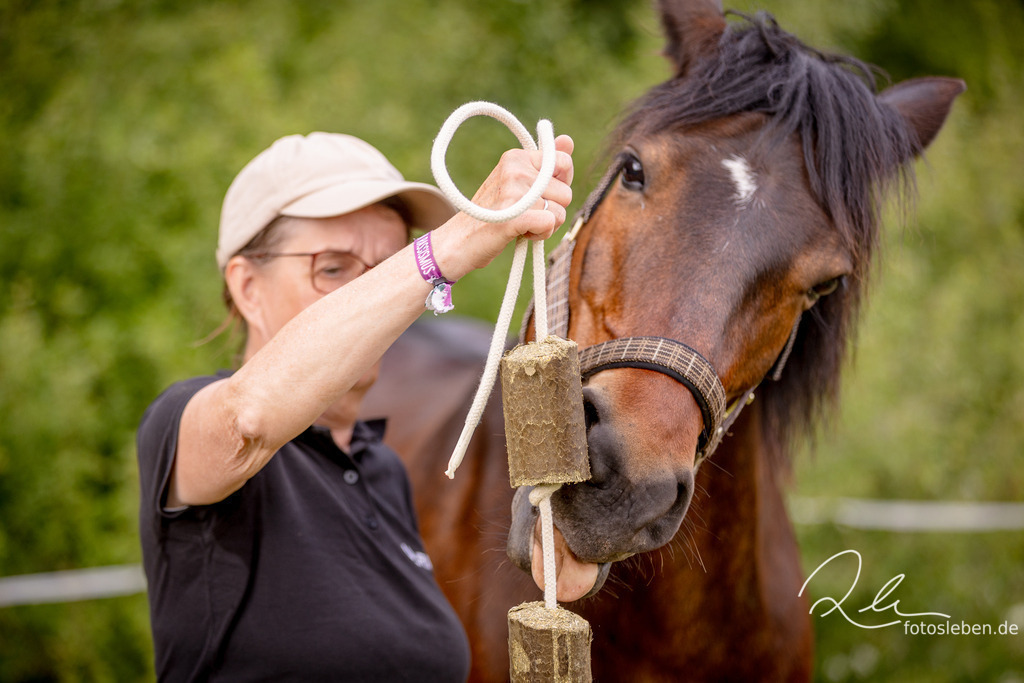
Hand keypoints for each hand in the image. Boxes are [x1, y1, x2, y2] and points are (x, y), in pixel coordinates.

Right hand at [432, 134, 573, 279]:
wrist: (459, 240)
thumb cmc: (493, 213)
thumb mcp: (518, 182)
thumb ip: (545, 164)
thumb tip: (568, 139)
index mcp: (516, 157)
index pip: (564, 162)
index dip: (560, 184)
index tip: (541, 194)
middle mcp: (514, 169)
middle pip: (566, 193)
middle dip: (551, 209)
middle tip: (525, 214)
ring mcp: (513, 192)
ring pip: (560, 212)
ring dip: (545, 226)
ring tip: (520, 224)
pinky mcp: (513, 216)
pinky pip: (550, 224)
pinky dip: (540, 235)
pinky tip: (521, 233)